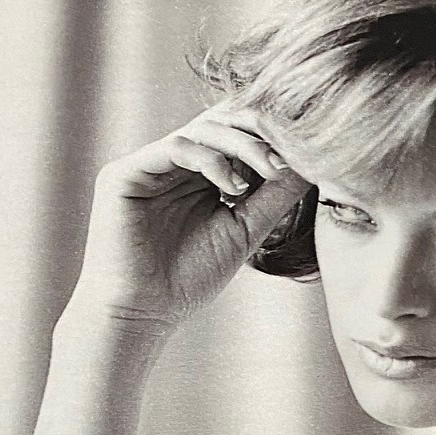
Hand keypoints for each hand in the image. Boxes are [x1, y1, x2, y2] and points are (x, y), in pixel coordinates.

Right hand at [71, 103, 309, 329]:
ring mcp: (148, 164)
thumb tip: (310, 164)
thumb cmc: (189, 279)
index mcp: (197, 174)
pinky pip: (175, 147)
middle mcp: (172, 163)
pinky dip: (211, 160)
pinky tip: (234, 187)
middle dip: (259, 132)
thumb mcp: (244, 231)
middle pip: (220, 122)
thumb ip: (272, 197)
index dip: (268, 137)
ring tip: (269, 171)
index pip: (235, 135)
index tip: (304, 151)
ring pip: (201, 129)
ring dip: (242, 145)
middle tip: (290, 153)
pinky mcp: (126, 173)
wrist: (143, 313)